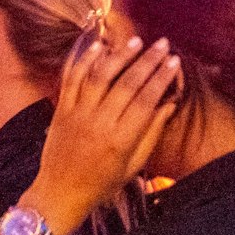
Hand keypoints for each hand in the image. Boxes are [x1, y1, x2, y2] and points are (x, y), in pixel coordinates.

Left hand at [27, 36, 181, 231]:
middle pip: (126, 84)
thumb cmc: (101, 183)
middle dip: (147, 61)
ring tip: (136, 41)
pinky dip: (85, 60)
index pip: (146, 101)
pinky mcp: (61, 110)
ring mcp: (77, 114)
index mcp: (120, 140)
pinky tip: (100, 46)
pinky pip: (72, 79)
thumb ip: (151, 133)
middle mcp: (98, 124)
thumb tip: (169, 103)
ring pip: (99, 76)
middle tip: (162, 44)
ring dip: (119, 56)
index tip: (174, 61)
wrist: (60, 193)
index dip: (161, 78)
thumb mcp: (133, 165)